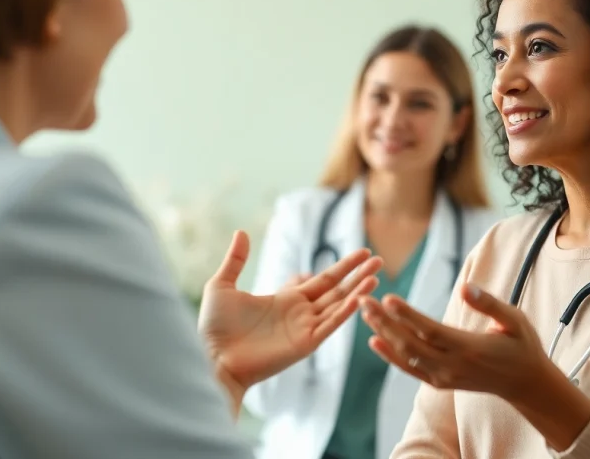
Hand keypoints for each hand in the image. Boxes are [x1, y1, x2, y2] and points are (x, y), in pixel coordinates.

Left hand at [199, 230, 381, 394]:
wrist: (211, 357)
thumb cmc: (213, 328)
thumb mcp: (222, 286)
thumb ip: (236, 260)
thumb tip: (241, 232)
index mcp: (286, 300)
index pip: (322, 280)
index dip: (342, 267)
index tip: (361, 253)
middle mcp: (300, 313)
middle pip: (337, 289)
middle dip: (357, 273)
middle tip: (378, 258)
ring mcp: (304, 328)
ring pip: (339, 305)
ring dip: (358, 290)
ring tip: (377, 275)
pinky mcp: (304, 344)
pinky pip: (330, 324)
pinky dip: (346, 311)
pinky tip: (360, 297)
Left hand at [359, 283, 557, 402]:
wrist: (524, 384)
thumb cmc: (522, 346)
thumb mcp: (514, 320)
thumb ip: (490, 304)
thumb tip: (465, 287)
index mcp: (469, 348)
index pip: (431, 330)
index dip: (407, 315)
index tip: (387, 298)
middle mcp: (452, 365)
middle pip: (410, 343)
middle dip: (384, 321)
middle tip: (363, 299)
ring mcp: (444, 377)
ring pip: (406, 355)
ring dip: (383, 333)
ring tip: (365, 312)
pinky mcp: (440, 382)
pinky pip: (410, 369)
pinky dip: (390, 356)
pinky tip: (375, 341)